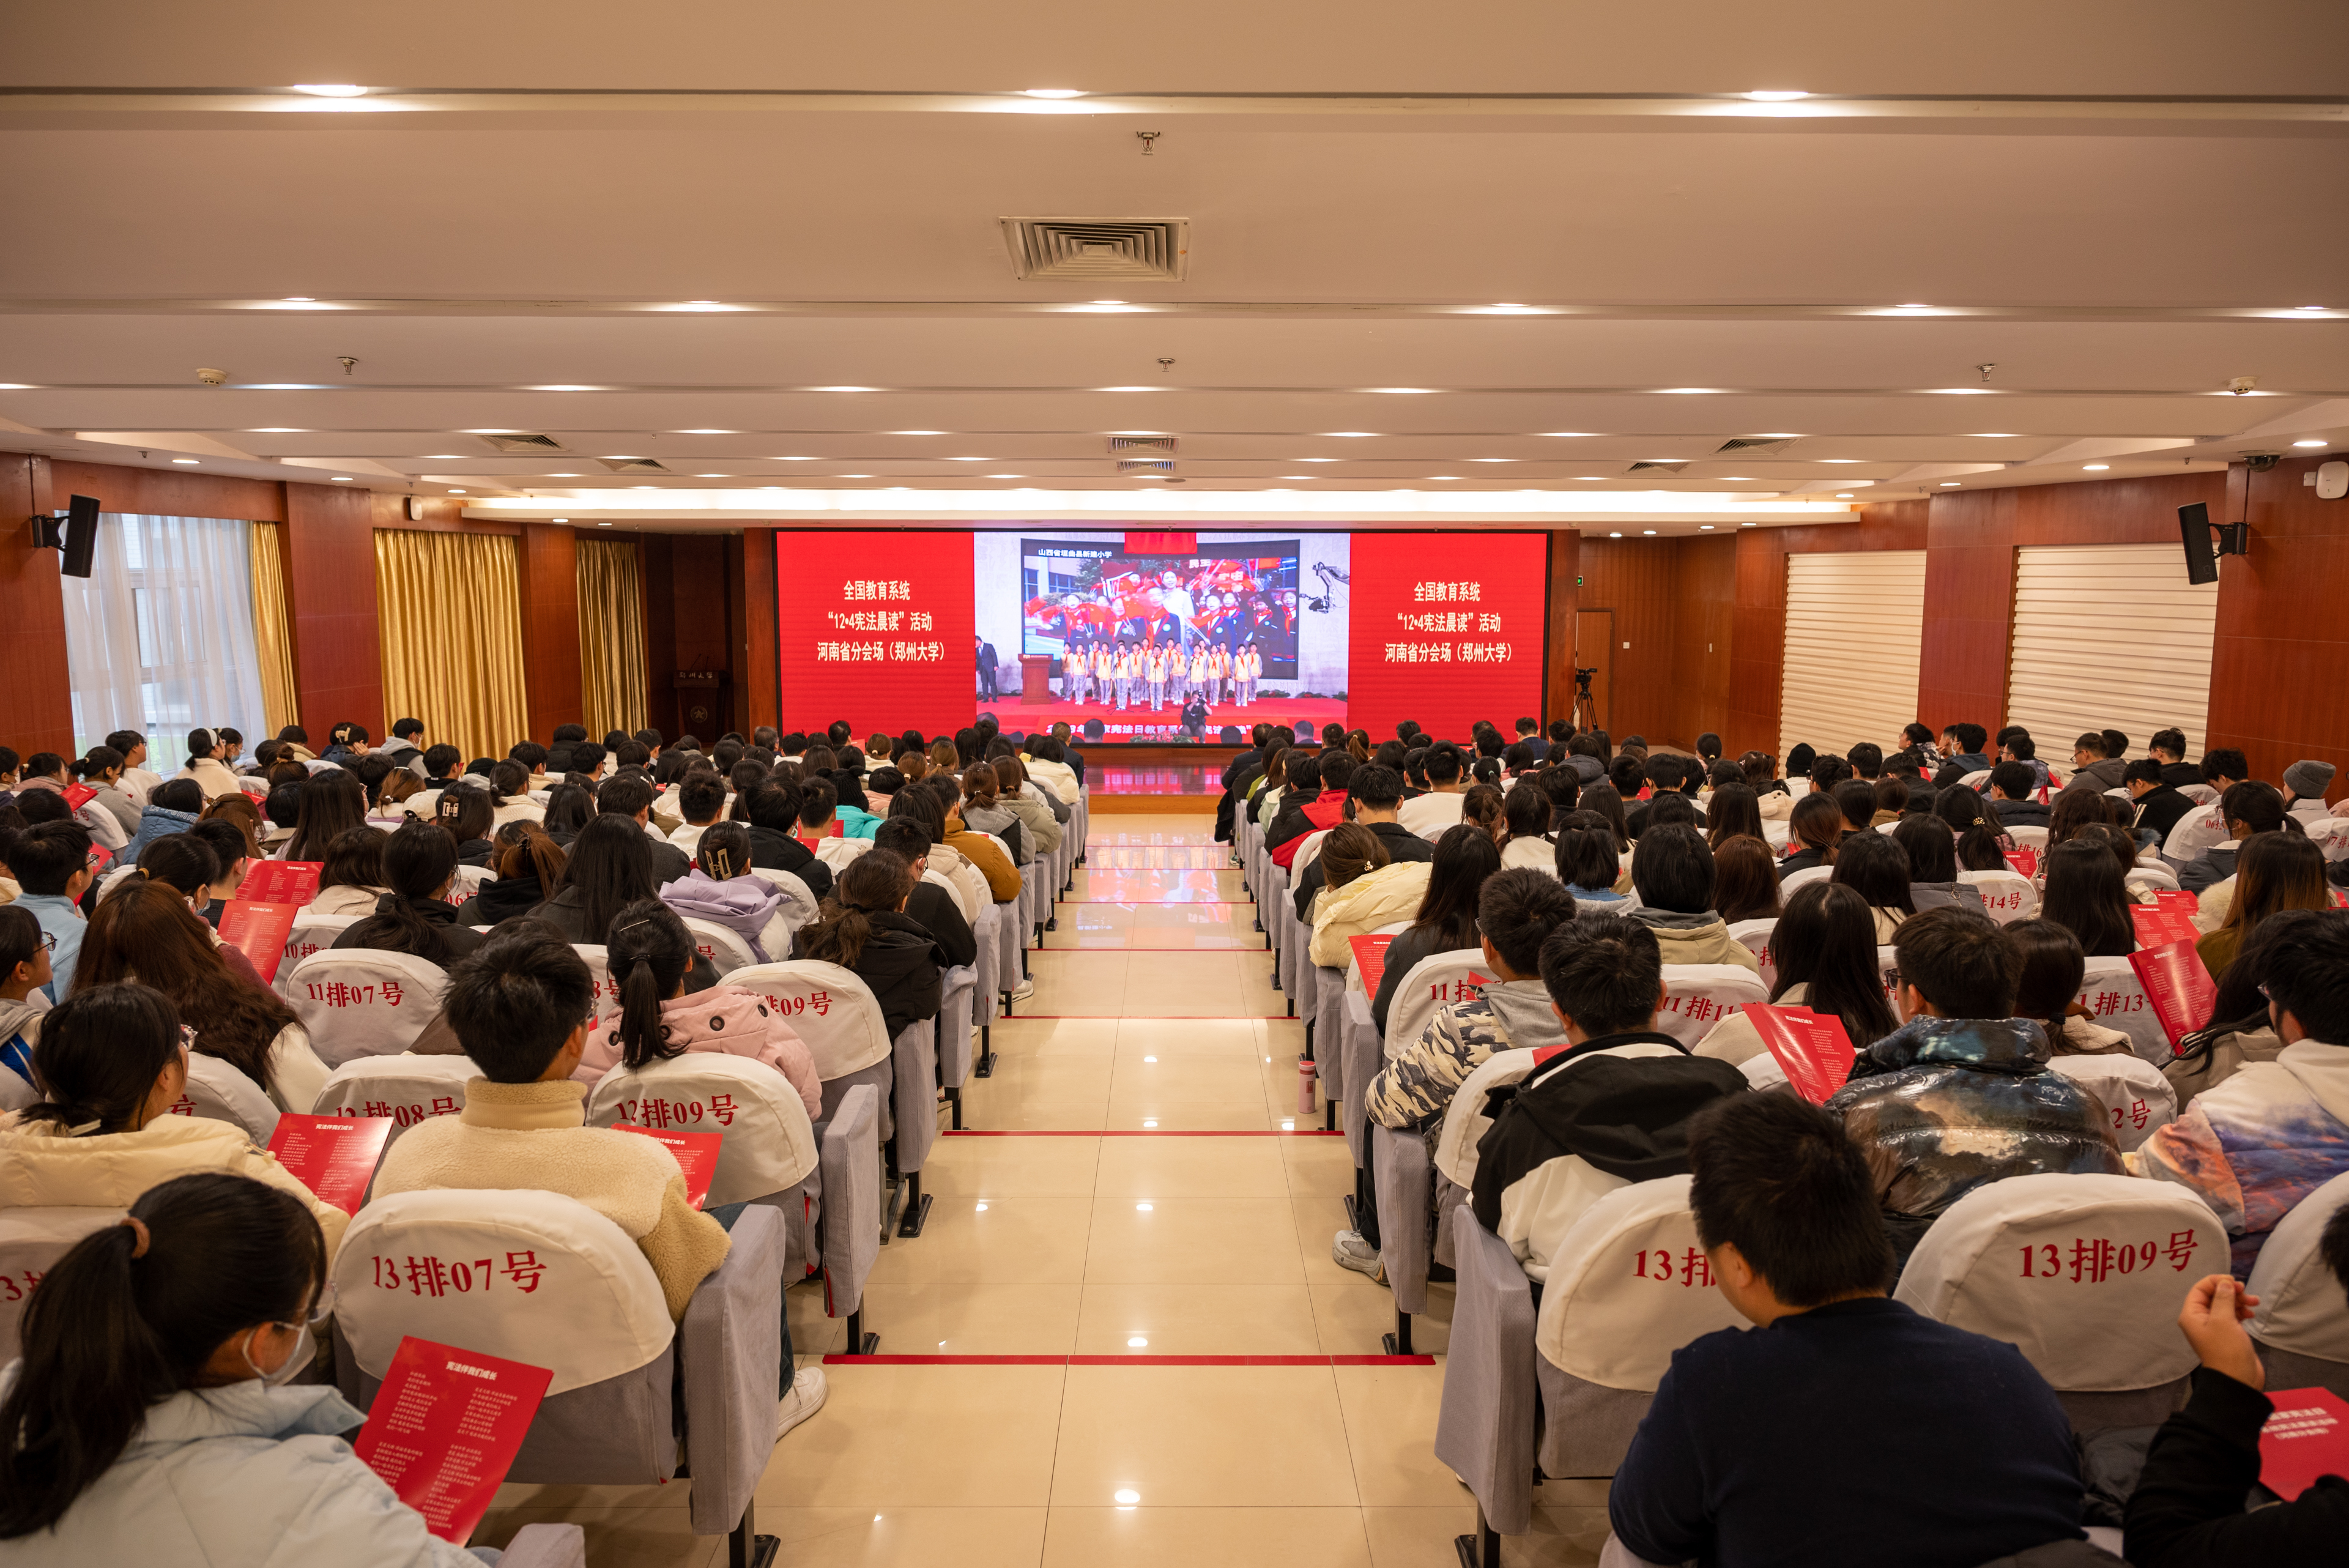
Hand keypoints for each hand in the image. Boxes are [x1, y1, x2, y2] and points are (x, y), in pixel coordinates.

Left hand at [2177, 1274, 2264, 1390]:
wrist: (2238, 1379)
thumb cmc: (2227, 1349)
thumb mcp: (2223, 1320)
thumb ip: (2223, 1298)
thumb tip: (2224, 1282)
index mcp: (2191, 1315)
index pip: (2199, 1289)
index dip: (2215, 1281)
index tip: (2234, 1281)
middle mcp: (2200, 1320)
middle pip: (2213, 1296)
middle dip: (2230, 1291)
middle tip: (2246, 1292)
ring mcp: (2214, 1327)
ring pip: (2225, 1305)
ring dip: (2239, 1301)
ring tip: (2254, 1302)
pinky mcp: (2227, 1334)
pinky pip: (2232, 1316)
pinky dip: (2241, 1311)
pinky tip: (2251, 1313)